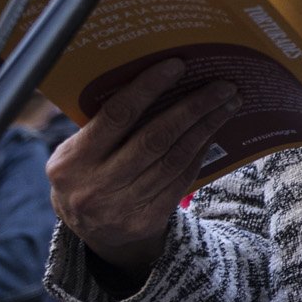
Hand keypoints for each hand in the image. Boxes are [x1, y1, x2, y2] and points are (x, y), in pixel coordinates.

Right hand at [48, 59, 239, 275]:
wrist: (93, 235)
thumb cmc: (86, 176)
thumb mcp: (76, 153)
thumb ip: (100, 125)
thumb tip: (149, 79)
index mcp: (72, 160)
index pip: (116, 115)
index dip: (148, 88)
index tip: (177, 65)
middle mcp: (96, 185)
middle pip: (155, 138)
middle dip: (193, 108)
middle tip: (222, 86)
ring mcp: (122, 206)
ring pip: (174, 158)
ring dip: (206, 127)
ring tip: (228, 105)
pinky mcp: (146, 220)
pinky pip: (181, 179)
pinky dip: (200, 152)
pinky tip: (213, 132)